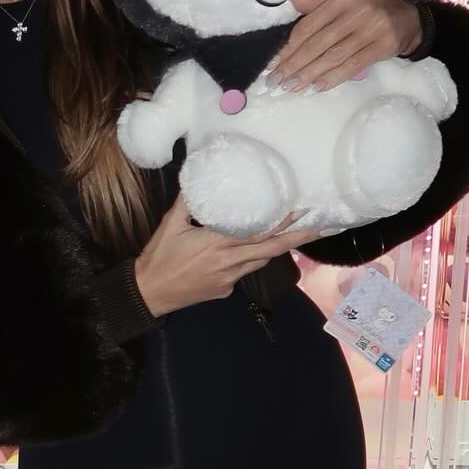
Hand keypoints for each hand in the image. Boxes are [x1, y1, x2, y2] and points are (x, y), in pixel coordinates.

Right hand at [133, 195, 315, 316]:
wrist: (149, 293)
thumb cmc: (159, 257)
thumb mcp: (170, 224)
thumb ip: (187, 200)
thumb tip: (197, 175)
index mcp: (217, 243)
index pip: (258, 233)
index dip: (283, 224)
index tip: (302, 212)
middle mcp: (229, 262)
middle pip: (271, 250)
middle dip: (297, 239)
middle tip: (319, 228)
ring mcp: (229, 279)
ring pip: (260, 261)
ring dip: (278, 248)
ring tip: (295, 234)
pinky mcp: (225, 290)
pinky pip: (244, 271)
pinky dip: (252, 259)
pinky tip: (252, 251)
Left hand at [272, 0, 421, 91]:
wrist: (411, 19)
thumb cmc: (372, 10)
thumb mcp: (347, 1)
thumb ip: (318, 6)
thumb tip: (290, 2)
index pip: (310, 25)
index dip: (290, 46)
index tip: (275, 62)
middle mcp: (356, 12)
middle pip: (318, 43)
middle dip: (294, 64)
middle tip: (276, 81)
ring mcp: (371, 30)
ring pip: (333, 56)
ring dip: (309, 74)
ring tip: (291, 86)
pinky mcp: (382, 47)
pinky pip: (352, 65)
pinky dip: (333, 77)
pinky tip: (317, 86)